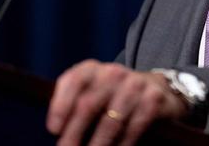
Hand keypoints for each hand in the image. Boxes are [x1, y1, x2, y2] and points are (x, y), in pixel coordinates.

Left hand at [47, 60, 188, 145]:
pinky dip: (121, 145)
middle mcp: (113, 73)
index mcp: (92, 70)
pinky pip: (132, 128)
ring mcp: (134, 85)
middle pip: (88, 105)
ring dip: (97, 145)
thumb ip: (73, 105)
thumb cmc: (112, 97)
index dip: (61, 105)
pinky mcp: (152, 99)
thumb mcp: (92, 93)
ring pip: (110, 121)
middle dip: (74, 134)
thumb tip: (57, 132)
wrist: (154, 89)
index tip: (53, 130)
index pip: (73, 80)